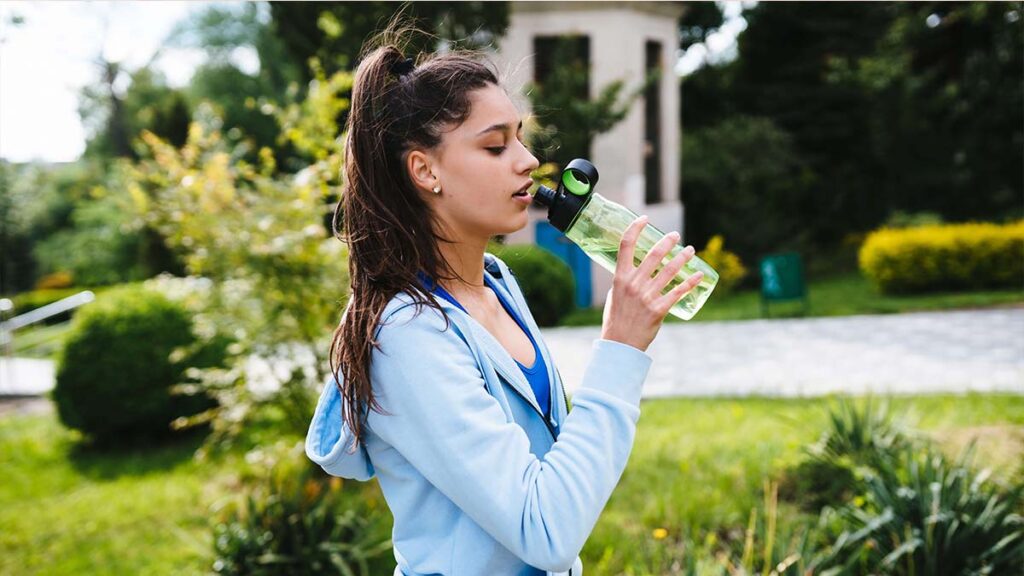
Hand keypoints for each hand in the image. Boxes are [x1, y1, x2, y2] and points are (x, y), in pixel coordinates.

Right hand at [600, 216, 703, 351]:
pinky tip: (699, 274)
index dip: (635, 229)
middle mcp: (633, 284)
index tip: (644, 219)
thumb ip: (626, 282)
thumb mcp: (615, 296)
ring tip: (691, 250)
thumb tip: (636, 271)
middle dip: (668, 242)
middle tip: (676, 235)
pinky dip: (691, 281)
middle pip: (654, 255)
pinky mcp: (659, 309)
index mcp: (620, 278)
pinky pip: (678, 291)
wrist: (620, 344)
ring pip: (670, 270)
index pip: (626, 246)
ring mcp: (647, 296)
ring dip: (682, 258)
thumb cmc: (616, 319)